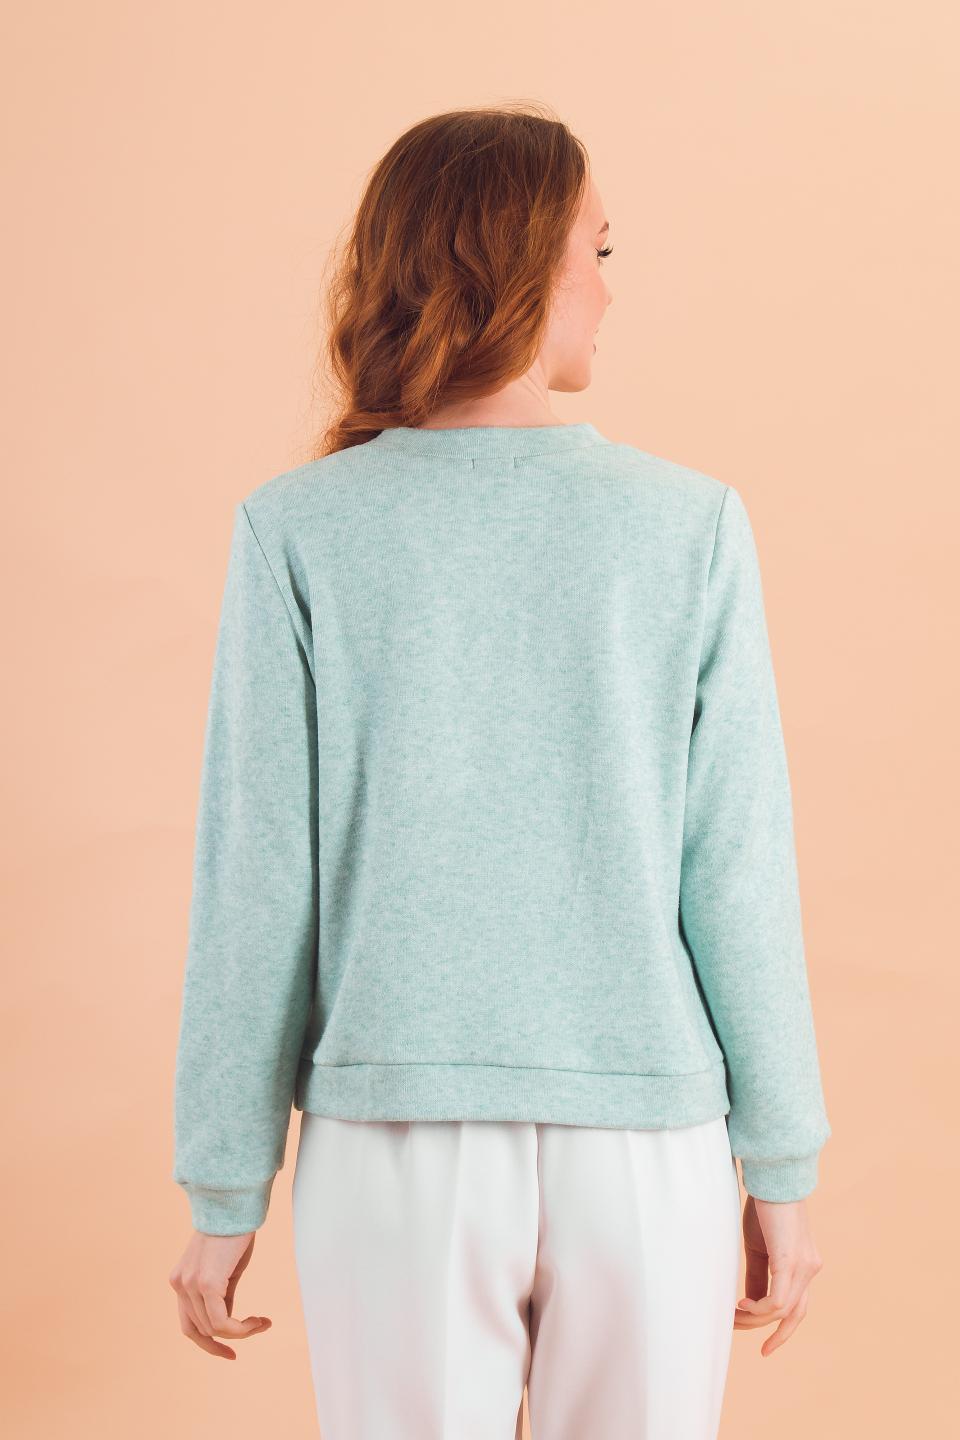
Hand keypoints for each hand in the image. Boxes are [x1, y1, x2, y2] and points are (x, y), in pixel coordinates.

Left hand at [169, 1229, 272, 1358]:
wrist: (235, 1206)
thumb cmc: (234, 1233)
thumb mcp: (224, 1269)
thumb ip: (220, 1294)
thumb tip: (227, 1320)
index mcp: (180, 1280)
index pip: (189, 1324)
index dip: (208, 1343)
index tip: (231, 1352)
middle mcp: (179, 1284)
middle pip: (201, 1330)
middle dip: (229, 1338)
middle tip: (257, 1328)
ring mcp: (190, 1285)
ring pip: (213, 1328)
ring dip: (241, 1332)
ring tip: (261, 1322)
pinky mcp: (206, 1283)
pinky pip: (221, 1321)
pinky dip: (240, 1329)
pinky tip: (257, 1322)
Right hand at [734, 1193, 823, 1355]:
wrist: (773, 1178)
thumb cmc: (765, 1207)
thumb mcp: (759, 1247)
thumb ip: (759, 1275)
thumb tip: (750, 1302)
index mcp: (805, 1266)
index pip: (797, 1308)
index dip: (781, 1331)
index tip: (763, 1348)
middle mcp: (811, 1269)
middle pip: (794, 1316)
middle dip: (767, 1332)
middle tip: (736, 1329)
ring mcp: (806, 1266)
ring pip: (784, 1311)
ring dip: (756, 1318)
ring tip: (733, 1315)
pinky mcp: (792, 1261)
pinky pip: (779, 1300)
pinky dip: (759, 1307)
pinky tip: (742, 1304)